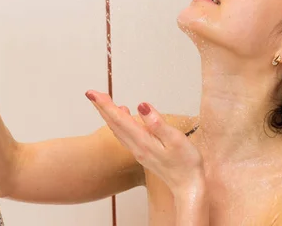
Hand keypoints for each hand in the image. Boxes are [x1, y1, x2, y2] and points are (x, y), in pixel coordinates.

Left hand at [85, 90, 204, 195]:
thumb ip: (157, 122)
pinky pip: (124, 136)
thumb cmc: (186, 163)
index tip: (92, 93)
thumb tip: (141, 105)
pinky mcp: (143, 154)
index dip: (105, 105)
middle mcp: (136, 147)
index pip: (119, 119)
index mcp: (143, 141)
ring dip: (108, 115)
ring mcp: (138, 151)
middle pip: (114, 124)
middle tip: (92, 93)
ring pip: (117, 130)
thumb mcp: (176, 139)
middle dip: (102, 107)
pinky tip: (122, 117)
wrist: (189, 187)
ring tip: (103, 101)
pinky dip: (118, 124)